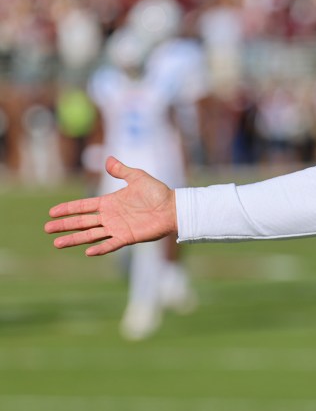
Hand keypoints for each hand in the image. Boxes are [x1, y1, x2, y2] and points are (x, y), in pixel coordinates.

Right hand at [45, 157, 176, 255]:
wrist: (173, 208)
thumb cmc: (157, 192)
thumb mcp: (137, 177)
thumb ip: (122, 170)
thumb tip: (108, 159)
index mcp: (109, 202)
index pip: (84, 206)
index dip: (68, 209)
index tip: (52, 212)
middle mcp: (110, 216)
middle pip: (82, 222)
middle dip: (65, 225)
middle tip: (47, 228)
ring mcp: (117, 228)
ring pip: (91, 235)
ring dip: (75, 239)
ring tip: (57, 243)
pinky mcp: (127, 237)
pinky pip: (110, 244)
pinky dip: (100, 248)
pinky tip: (87, 252)